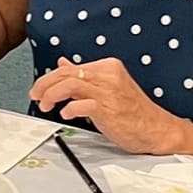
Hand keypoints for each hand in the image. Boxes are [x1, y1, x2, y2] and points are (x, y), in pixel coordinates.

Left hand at [32, 57, 183, 153]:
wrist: (157, 129)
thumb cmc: (133, 111)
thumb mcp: (108, 87)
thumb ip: (85, 76)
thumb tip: (63, 64)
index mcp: (108, 66)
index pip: (70, 68)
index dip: (49, 78)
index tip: (39, 88)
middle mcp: (108, 76)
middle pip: (66, 74)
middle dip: (44, 85)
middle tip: (35, 95)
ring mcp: (109, 92)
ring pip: (69, 85)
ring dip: (51, 96)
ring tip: (44, 105)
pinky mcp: (109, 109)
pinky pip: (81, 105)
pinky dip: (69, 109)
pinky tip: (65, 114)